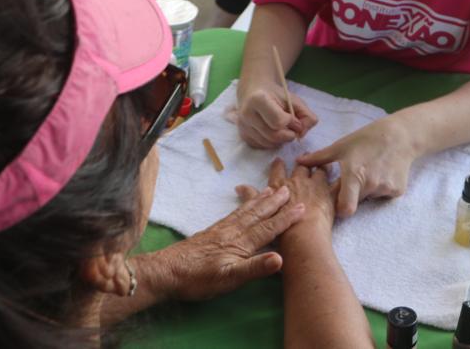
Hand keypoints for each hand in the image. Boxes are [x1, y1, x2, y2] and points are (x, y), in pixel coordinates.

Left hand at [154, 185, 303, 300]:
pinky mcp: (212, 232)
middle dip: (275, 203)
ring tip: (270, 190)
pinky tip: (243, 207)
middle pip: (258, 214)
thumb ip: (255, 268)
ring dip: (260, 201)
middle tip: (289, 189)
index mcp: (241, 242)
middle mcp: (233, 232)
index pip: (269, 228)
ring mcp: (221, 230)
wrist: (166, 272)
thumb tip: (281, 258)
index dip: (286, 219)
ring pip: (246, 212)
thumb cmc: (198, 279)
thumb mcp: (229, 279)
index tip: (303, 207)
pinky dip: (244, 207)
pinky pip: (233, 214)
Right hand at [236, 158, 336, 234]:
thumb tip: (239, 186)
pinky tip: (345, 179)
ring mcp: (315, 187)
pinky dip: (342, 181)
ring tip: (325, 165)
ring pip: (320, 171)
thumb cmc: (278, 229)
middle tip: (306, 157)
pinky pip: (338, 183)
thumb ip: (250, 197)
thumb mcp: (258, 212)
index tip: (279, 160)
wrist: (302, 238)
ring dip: (322, 168)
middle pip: (300, 167)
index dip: (278, 165)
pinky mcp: (330, 195)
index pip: (278, 171)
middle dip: (303, 162)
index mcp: (279, 186)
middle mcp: (297, 182)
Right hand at [237, 83, 317, 147]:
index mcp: (258, 99)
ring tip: (283, 129)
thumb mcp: (294, 100)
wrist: (254, 92)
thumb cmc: (276, 96)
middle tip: (292, 128)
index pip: (278, 121)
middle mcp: (246, 114)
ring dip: (281, 140)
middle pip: (273, 136)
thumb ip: (306, 115)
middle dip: (288, 134)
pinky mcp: (243, 136)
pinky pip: (262, 146)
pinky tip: (273, 132)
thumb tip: (302, 133)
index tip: (293, 118)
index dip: (291, 123)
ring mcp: (243, 126)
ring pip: (268, 143)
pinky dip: (272, 143)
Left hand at [297, 116, 417, 216]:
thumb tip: (298, 162)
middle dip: (353, 194)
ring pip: (370, 197)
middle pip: (356, 201)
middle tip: (356, 176)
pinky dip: (382, 187)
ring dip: (368, 189)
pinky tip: (383, 172)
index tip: (338, 202)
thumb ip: (319, 158)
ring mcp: (385, 188)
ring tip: (371, 170)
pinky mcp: (397, 190)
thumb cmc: (366, 139)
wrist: (399, 135)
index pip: (346, 209)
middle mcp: (371, 185)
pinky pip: (384, 195)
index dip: (340, 209)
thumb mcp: (341, 147)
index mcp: (354, 175)